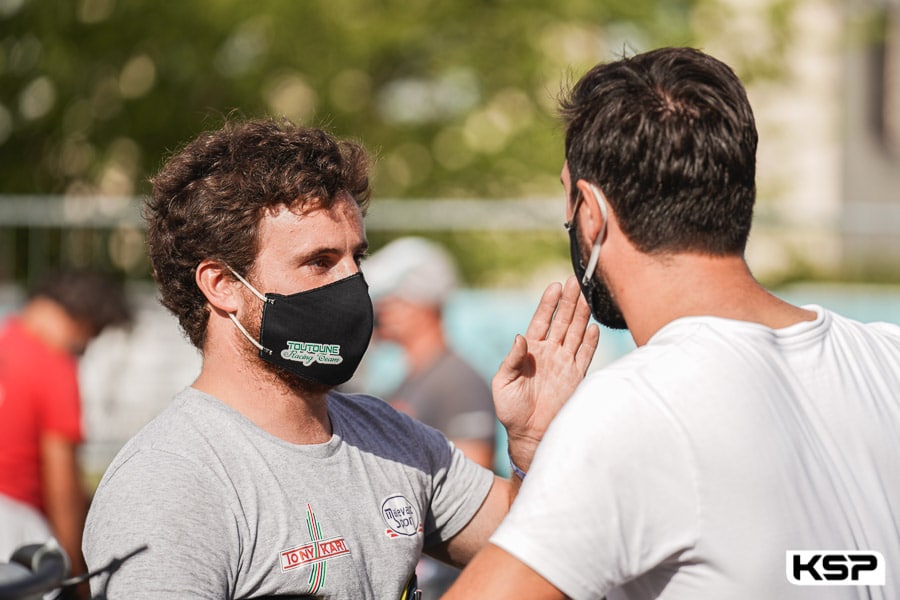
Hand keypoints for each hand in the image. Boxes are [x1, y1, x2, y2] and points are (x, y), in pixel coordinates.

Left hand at [492, 275, 599, 470]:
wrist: (528, 434)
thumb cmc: (510, 409)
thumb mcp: (503, 382)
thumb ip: (512, 359)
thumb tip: (520, 337)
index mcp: (530, 351)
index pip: (542, 320)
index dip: (549, 303)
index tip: (555, 286)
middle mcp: (549, 353)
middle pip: (561, 321)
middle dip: (568, 301)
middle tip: (575, 280)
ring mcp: (564, 364)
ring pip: (575, 333)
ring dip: (581, 315)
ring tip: (587, 295)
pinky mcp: (575, 377)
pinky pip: (585, 355)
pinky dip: (590, 342)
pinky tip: (594, 327)